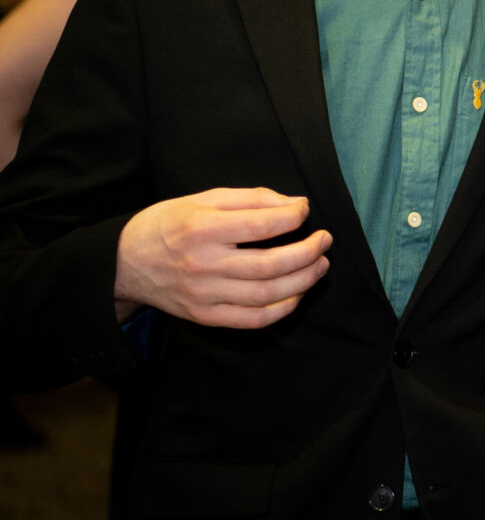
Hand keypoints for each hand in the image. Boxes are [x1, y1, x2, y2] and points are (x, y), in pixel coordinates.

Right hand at [113, 188, 330, 327]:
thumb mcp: (202, 199)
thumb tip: (297, 205)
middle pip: (271, 265)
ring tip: (321, 264)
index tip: (304, 211)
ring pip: (268, 295)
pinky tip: (298, 292)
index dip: (293, 217)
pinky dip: (284, 308)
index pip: (261, 225)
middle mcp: (204, 265)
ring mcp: (204, 295)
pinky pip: (254, 320)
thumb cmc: (167, 225)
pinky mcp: (205, 316)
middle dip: (309, 252)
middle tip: (325, 240)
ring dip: (305, 280)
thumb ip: (251, 198)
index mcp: (202, 229)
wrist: (123, 263)